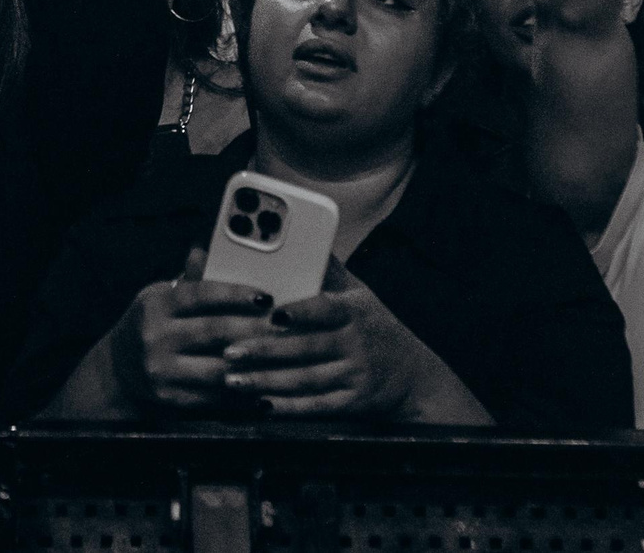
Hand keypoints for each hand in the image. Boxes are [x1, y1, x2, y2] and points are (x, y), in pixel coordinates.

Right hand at [107, 247, 275, 415]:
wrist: (118, 372)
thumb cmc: (150, 325)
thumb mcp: (161, 297)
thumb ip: (189, 280)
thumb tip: (204, 250)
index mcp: (155, 304)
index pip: (200, 295)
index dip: (236, 295)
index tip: (266, 296)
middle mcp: (155, 337)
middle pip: (214, 332)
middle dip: (254, 328)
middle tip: (285, 324)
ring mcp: (161, 371)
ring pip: (218, 368)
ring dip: (253, 363)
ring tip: (282, 354)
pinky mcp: (170, 399)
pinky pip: (214, 397)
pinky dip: (242, 392)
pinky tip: (265, 384)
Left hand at [216, 259, 433, 418]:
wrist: (414, 377)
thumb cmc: (375, 328)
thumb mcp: (360, 295)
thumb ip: (328, 272)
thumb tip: (302, 236)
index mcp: (354, 310)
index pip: (325, 307)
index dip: (299, 311)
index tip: (270, 312)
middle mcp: (356, 342)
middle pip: (306, 347)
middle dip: (265, 350)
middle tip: (229, 349)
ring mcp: (355, 374)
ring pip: (306, 379)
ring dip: (268, 380)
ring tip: (232, 379)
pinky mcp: (353, 403)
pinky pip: (317, 406)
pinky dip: (288, 407)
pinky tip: (261, 405)